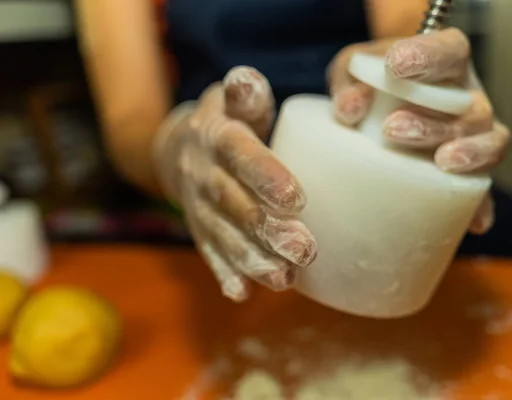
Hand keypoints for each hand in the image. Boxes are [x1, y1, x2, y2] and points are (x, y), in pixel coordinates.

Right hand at [153, 67, 316, 300]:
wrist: (177, 151)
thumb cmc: (225, 123)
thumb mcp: (231, 101)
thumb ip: (244, 94)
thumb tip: (248, 82)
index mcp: (216, 138)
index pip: (240, 157)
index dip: (265, 177)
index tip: (297, 199)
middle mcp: (203, 175)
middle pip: (234, 204)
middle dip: (267, 230)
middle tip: (304, 250)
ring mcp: (198, 208)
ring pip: (224, 236)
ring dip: (253, 260)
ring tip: (285, 278)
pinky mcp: (198, 231)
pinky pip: (209, 254)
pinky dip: (225, 274)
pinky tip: (243, 293)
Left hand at [327, 28, 510, 233]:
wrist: (380, 110)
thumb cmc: (373, 84)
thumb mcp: (354, 71)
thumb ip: (349, 80)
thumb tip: (349, 108)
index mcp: (444, 62)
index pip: (450, 49)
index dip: (430, 56)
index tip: (398, 65)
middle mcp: (467, 96)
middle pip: (471, 106)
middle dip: (436, 120)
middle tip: (392, 129)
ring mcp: (475, 133)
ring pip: (492, 141)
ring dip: (469, 153)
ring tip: (441, 163)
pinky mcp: (470, 169)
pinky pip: (486, 189)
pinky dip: (481, 205)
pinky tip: (475, 221)